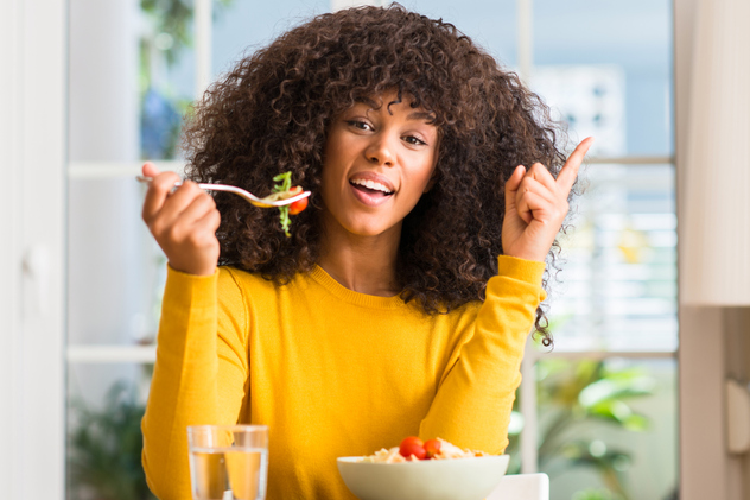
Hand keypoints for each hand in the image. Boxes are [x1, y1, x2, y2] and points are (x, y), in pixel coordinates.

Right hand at [140, 163, 220, 275]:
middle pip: (188, 187)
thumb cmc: (178, 235)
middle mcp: (161, 224)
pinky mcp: (198, 237)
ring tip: (200, 222)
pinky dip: (214, 220)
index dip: (172, 177)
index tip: (179, 183)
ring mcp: (179, 231)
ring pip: (205, 200)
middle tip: (194, 210)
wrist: (189, 267)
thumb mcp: (163, 214)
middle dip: (197, 195)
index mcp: (149, 215)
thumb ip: (157, 190)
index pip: (158, 184)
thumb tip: (147, 165)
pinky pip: (214, 214)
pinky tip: (206, 231)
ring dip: (207, 209)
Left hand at [501, 138, 592, 261]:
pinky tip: (528, 220)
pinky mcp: (553, 211)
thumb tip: (520, 166)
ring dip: (520, 200)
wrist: (518, 257)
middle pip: (536, 168)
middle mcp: (560, 198)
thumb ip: (515, 186)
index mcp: (554, 196)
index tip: (591, 138)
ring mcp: (559, 204)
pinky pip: (528, 194)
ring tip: (526, 217)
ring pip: (529, 181)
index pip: (568, 171)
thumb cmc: (517, 235)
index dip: (579, 154)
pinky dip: (521, 207)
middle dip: (522, 186)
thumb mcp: (513, 205)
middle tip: (525, 210)